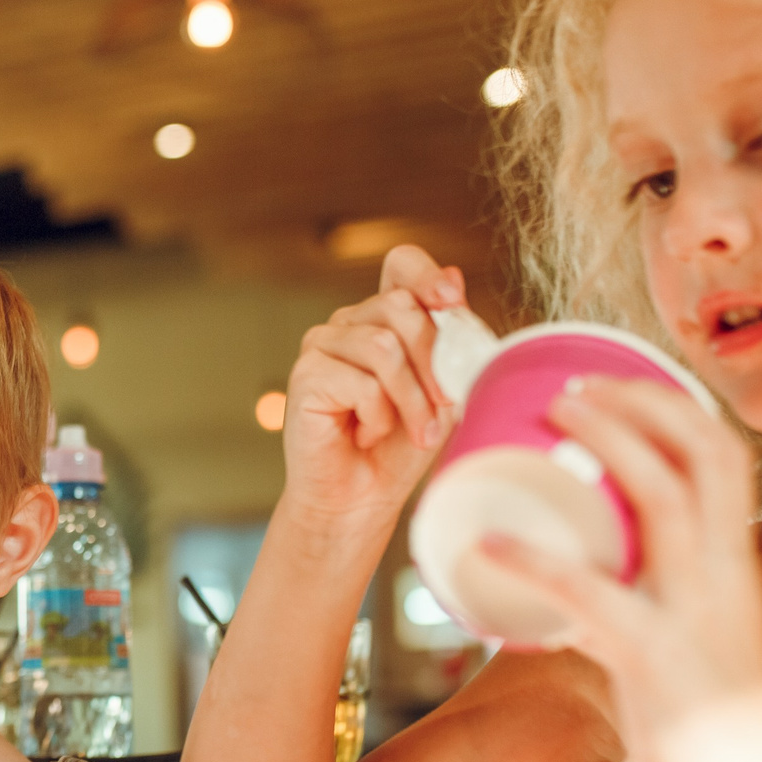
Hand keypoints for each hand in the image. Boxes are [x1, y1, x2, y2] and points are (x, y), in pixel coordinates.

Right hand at [284, 245, 467, 536]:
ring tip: (414, 431)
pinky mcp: (306, 375)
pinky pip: (361, 382)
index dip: (427, 275)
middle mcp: (350, 322)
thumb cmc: (401, 445)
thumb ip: (449, 339)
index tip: (452, 302)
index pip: (402, 264)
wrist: (362, 498)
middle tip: (444, 409)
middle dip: (433, 362)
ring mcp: (322, 345)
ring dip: (411, 399)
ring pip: (384, 346)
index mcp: (385, 317)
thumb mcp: (443, 389)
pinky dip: (377, 417)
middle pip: (402, 307)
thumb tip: (455, 280)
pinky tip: (367, 434)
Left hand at [475, 376, 761, 761]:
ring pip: (661, 502)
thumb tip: (579, 588)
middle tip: (569, 385)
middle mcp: (724, 573)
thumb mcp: (695, 635)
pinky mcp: (656, 658)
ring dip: (606, 445)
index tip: (616, 382)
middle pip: (697, 458)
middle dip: (639, 406)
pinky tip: (484, 547)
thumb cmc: (716, 716)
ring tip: (545, 416)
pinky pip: (592, 596)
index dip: (672, 407)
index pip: (724, 456)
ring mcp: (694, 611)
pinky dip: (534, 564)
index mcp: (736, 561)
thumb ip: (646, 604)